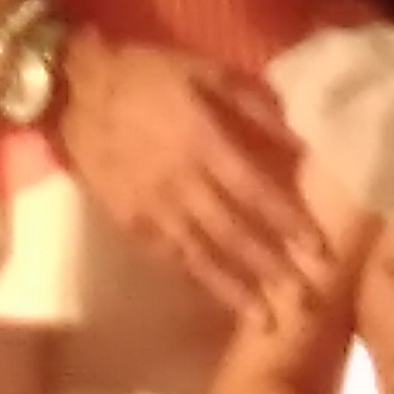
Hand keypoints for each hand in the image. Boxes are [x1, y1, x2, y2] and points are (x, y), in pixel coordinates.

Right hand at [56, 33, 328, 317]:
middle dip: (272, 269)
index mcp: (203, 141)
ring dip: (235, 290)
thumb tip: (300, 138)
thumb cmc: (146, 75)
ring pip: (200, 256)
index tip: (320, 251)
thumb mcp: (205, 71)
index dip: (288, 223)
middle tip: (307, 302)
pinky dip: (195, 280)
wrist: (73, 91)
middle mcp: (180, 183)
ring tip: (267, 322)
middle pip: (233, 234)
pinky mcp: (128, 223)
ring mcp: (151, 208)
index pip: (255, 192)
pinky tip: (218, 299)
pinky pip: (168, 258)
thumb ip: (253, 105)